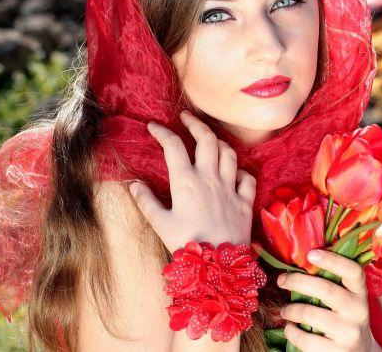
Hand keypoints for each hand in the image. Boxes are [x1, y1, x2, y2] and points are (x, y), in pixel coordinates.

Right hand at [129, 109, 256, 251]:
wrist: (218, 264)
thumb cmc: (186, 244)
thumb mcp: (161, 224)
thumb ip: (147, 202)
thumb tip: (134, 185)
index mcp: (186, 181)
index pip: (174, 146)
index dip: (162, 132)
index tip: (154, 126)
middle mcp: (210, 178)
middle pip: (207, 139)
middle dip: (196, 123)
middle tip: (187, 117)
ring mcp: (230, 187)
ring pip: (229, 153)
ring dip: (219, 142)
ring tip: (210, 140)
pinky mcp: (245, 200)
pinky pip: (248, 177)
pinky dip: (241, 170)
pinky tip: (234, 172)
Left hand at [278, 249, 381, 351]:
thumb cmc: (345, 320)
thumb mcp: (348, 301)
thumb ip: (333, 285)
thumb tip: (301, 264)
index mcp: (361, 293)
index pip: (353, 271)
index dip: (333, 260)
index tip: (311, 254)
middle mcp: (359, 311)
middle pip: (326, 290)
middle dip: (298, 282)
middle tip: (282, 280)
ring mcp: (349, 333)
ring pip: (311, 314)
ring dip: (291, 309)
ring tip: (284, 310)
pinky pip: (306, 339)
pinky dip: (291, 332)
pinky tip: (290, 328)